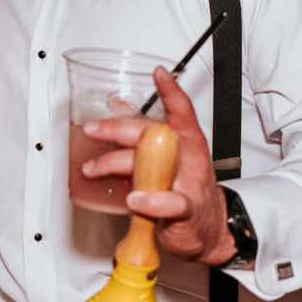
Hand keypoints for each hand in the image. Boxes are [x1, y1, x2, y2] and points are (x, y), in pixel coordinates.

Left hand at [81, 67, 236, 265]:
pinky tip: (135, 199)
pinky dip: (151, 201)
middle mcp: (189, 157)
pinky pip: (170, 202)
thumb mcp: (169, 155)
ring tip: (93, 169)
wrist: (209, 227)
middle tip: (92, 130)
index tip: (159, 73)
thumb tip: (117, 104)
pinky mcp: (186, 210)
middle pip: (152, 134)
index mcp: (187, 140)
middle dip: (116, 129)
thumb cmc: (185, 187)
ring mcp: (189, 183)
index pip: (182, 110)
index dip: (171, 91)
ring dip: (115, 164)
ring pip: (151, 165)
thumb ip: (144, 133)